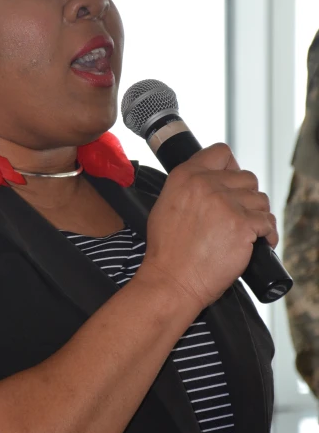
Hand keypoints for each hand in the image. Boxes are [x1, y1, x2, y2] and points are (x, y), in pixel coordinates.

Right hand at [139, 143, 277, 310]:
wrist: (172, 279)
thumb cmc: (167, 250)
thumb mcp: (165, 205)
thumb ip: (189, 186)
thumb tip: (212, 180)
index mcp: (186, 176)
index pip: (221, 153)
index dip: (231, 167)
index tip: (232, 183)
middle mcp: (206, 184)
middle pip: (247, 177)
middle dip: (246, 196)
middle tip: (238, 215)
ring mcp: (226, 203)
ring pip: (260, 199)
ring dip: (257, 215)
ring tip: (246, 231)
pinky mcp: (242, 224)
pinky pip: (267, 221)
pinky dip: (267, 234)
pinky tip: (259, 242)